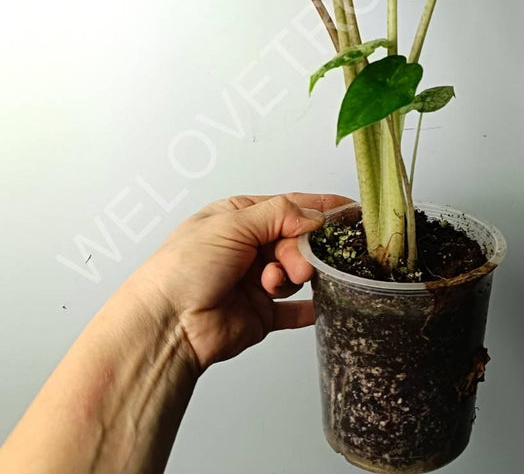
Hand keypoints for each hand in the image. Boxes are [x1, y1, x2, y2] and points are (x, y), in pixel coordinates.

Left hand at [124, 192, 351, 371]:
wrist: (166, 325)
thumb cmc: (184, 267)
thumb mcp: (232, 223)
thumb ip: (280, 215)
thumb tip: (314, 216)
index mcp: (240, 217)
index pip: (289, 206)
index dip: (320, 208)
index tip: (349, 211)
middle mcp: (249, 247)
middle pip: (296, 241)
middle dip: (302, 250)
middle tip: (299, 262)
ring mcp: (256, 281)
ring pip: (297, 273)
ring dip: (294, 276)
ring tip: (277, 282)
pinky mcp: (262, 314)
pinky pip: (295, 310)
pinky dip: (308, 308)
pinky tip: (319, 306)